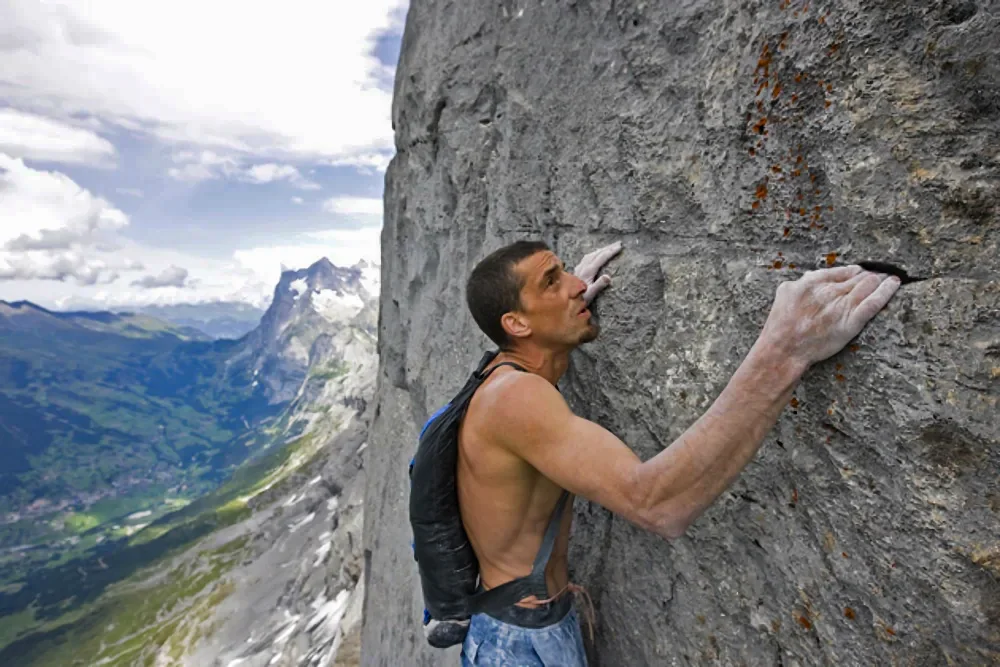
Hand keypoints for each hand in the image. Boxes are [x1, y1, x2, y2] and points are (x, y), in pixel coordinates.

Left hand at [573, 241, 622, 304]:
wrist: (565, 300)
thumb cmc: (580, 298)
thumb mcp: (590, 294)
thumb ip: (599, 285)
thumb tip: (608, 277)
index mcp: (588, 271)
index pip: (601, 258)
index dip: (611, 252)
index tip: (620, 247)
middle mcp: (583, 267)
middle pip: (597, 253)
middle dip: (608, 248)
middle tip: (618, 243)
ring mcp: (579, 267)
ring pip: (591, 254)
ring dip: (601, 250)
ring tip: (609, 247)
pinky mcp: (577, 270)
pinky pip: (587, 258)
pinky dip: (594, 254)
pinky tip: (595, 255)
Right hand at [760, 265, 900, 366]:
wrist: (784, 349)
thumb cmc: (780, 325)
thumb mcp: (784, 293)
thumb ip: (801, 282)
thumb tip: (811, 276)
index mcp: (813, 282)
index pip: (841, 271)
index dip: (854, 271)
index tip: (860, 271)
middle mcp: (830, 291)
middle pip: (857, 277)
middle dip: (870, 274)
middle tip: (881, 273)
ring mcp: (842, 306)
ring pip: (868, 286)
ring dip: (881, 279)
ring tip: (890, 277)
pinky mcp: (852, 322)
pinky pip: (874, 303)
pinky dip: (886, 291)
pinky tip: (894, 284)